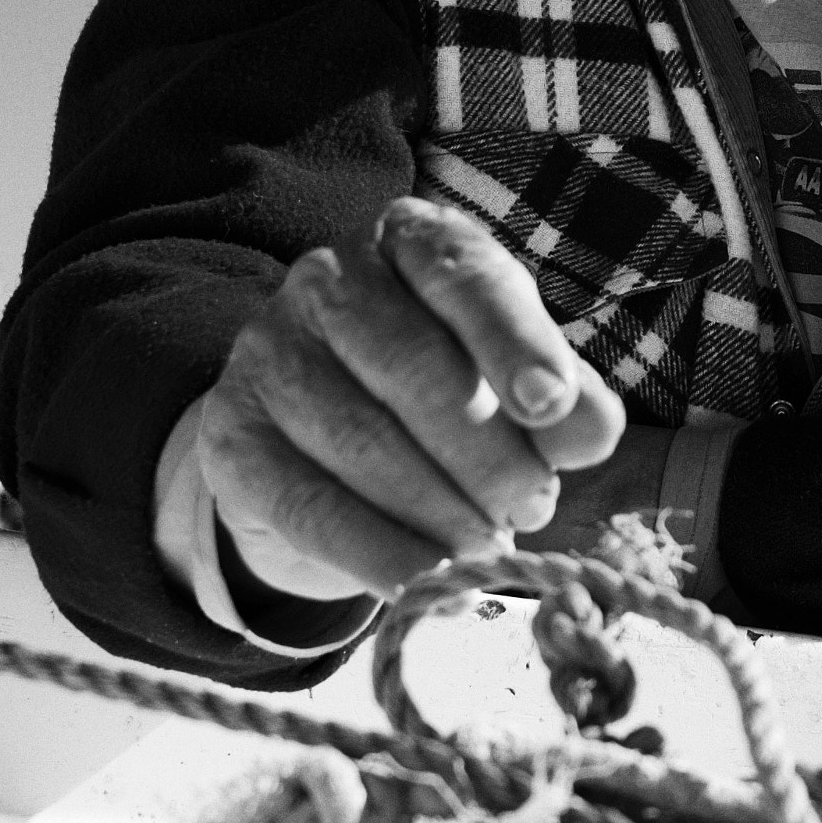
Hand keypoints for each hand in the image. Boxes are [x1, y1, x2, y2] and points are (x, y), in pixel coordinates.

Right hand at [197, 196, 625, 600]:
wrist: (321, 435)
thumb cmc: (444, 388)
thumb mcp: (514, 373)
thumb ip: (565, 397)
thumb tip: (588, 430)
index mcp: (413, 241)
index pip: (466, 277)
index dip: (514, 342)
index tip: (553, 404)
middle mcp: (330, 279)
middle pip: (413, 364)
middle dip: (487, 449)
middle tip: (534, 505)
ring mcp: (269, 354)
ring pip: (360, 438)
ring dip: (439, 508)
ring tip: (490, 548)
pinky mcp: (233, 436)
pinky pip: (307, 504)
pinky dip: (375, 552)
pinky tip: (424, 582)